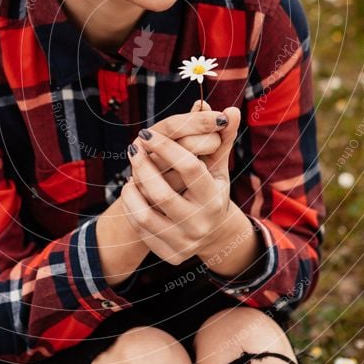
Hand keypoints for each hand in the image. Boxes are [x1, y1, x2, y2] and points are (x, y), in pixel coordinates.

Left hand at [120, 106, 240, 263]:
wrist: (211, 233)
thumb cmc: (210, 188)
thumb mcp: (216, 166)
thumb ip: (222, 138)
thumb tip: (232, 109)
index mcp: (214, 197)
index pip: (189, 167)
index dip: (165, 146)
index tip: (147, 132)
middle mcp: (201, 223)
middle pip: (161, 192)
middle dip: (142, 166)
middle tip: (133, 147)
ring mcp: (184, 242)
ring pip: (145, 214)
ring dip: (132, 188)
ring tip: (131, 171)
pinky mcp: (169, 255)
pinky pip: (140, 229)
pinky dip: (131, 206)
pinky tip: (132, 191)